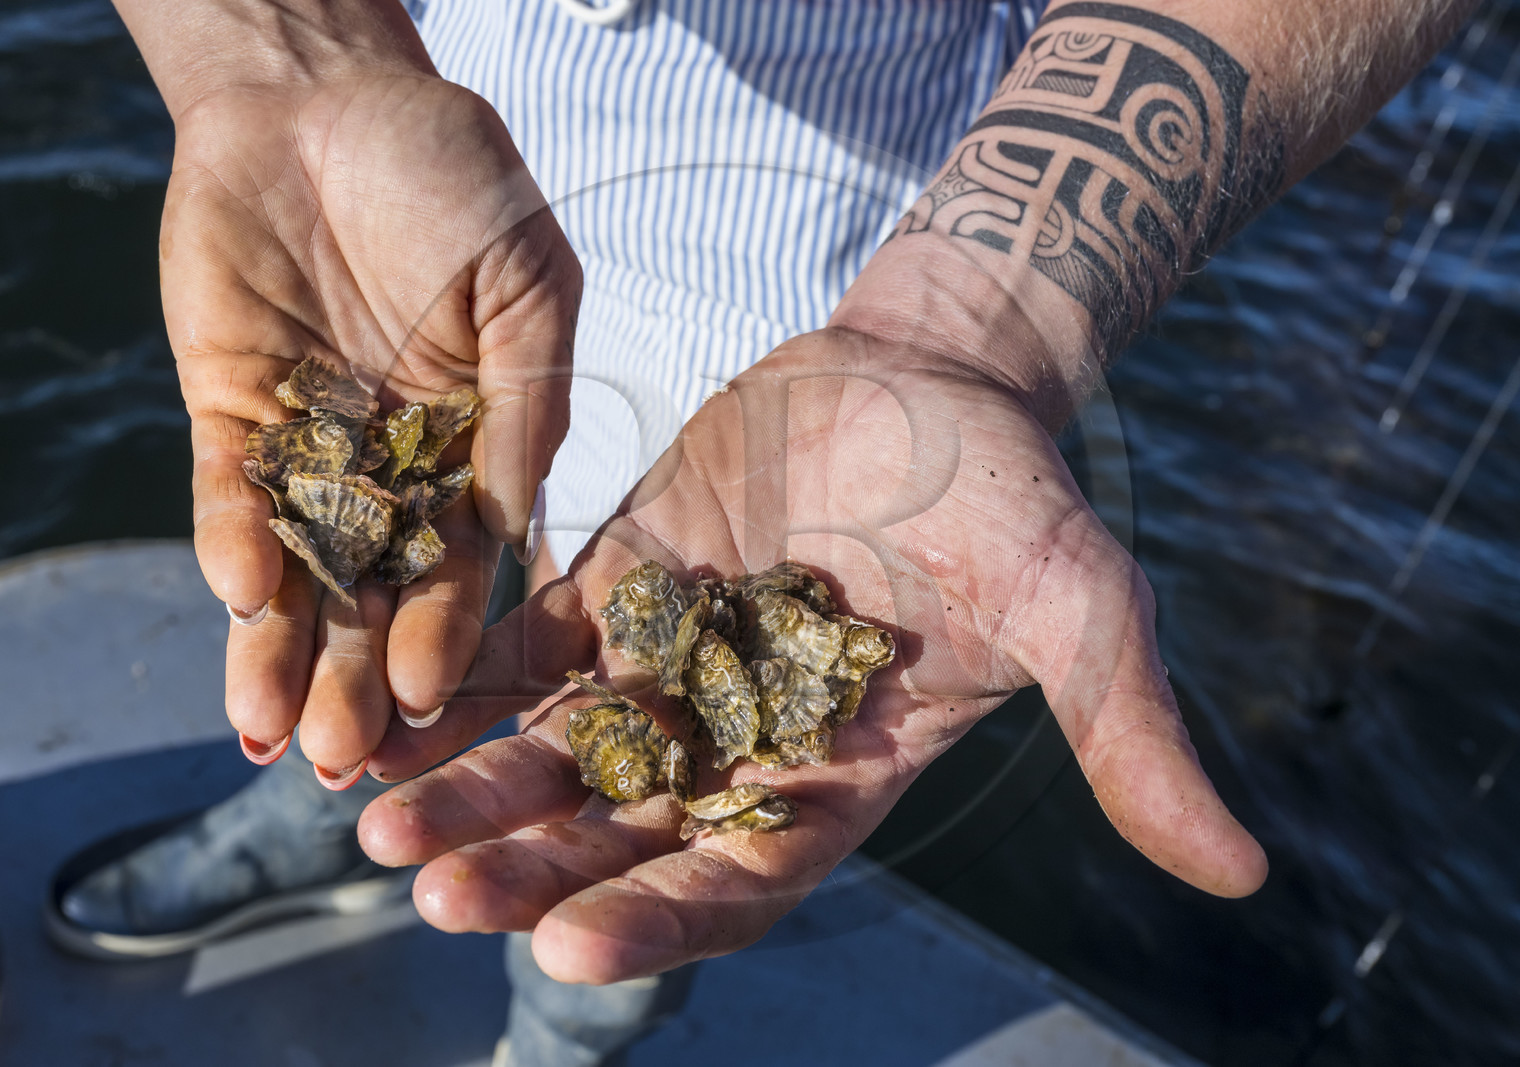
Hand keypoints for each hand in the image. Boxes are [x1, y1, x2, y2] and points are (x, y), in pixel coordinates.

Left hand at [164, 73, 579, 777]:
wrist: (326, 94)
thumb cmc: (455, 179)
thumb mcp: (529, 284)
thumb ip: (529, 406)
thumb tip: (516, 538)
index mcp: (475, 456)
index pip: (460, 569)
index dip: (444, 635)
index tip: (430, 699)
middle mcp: (392, 473)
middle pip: (370, 596)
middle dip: (354, 677)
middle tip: (343, 760)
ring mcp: (307, 450)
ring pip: (292, 572)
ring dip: (278, 650)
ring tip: (268, 735)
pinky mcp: (228, 415)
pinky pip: (227, 495)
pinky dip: (232, 541)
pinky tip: (239, 594)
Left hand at [355, 326, 1266, 982]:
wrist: (939, 374)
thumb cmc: (1016, 493)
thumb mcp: (1082, 610)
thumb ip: (1128, 737)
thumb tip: (1242, 874)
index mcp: (839, 776)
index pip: (739, 879)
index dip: (659, 918)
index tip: (571, 943)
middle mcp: (743, 741)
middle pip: (620, 834)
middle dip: (531, 867)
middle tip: (433, 893)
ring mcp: (674, 664)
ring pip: (558, 752)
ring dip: (473, 790)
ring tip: (380, 824)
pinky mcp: (623, 585)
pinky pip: (530, 645)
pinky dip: (466, 681)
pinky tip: (389, 707)